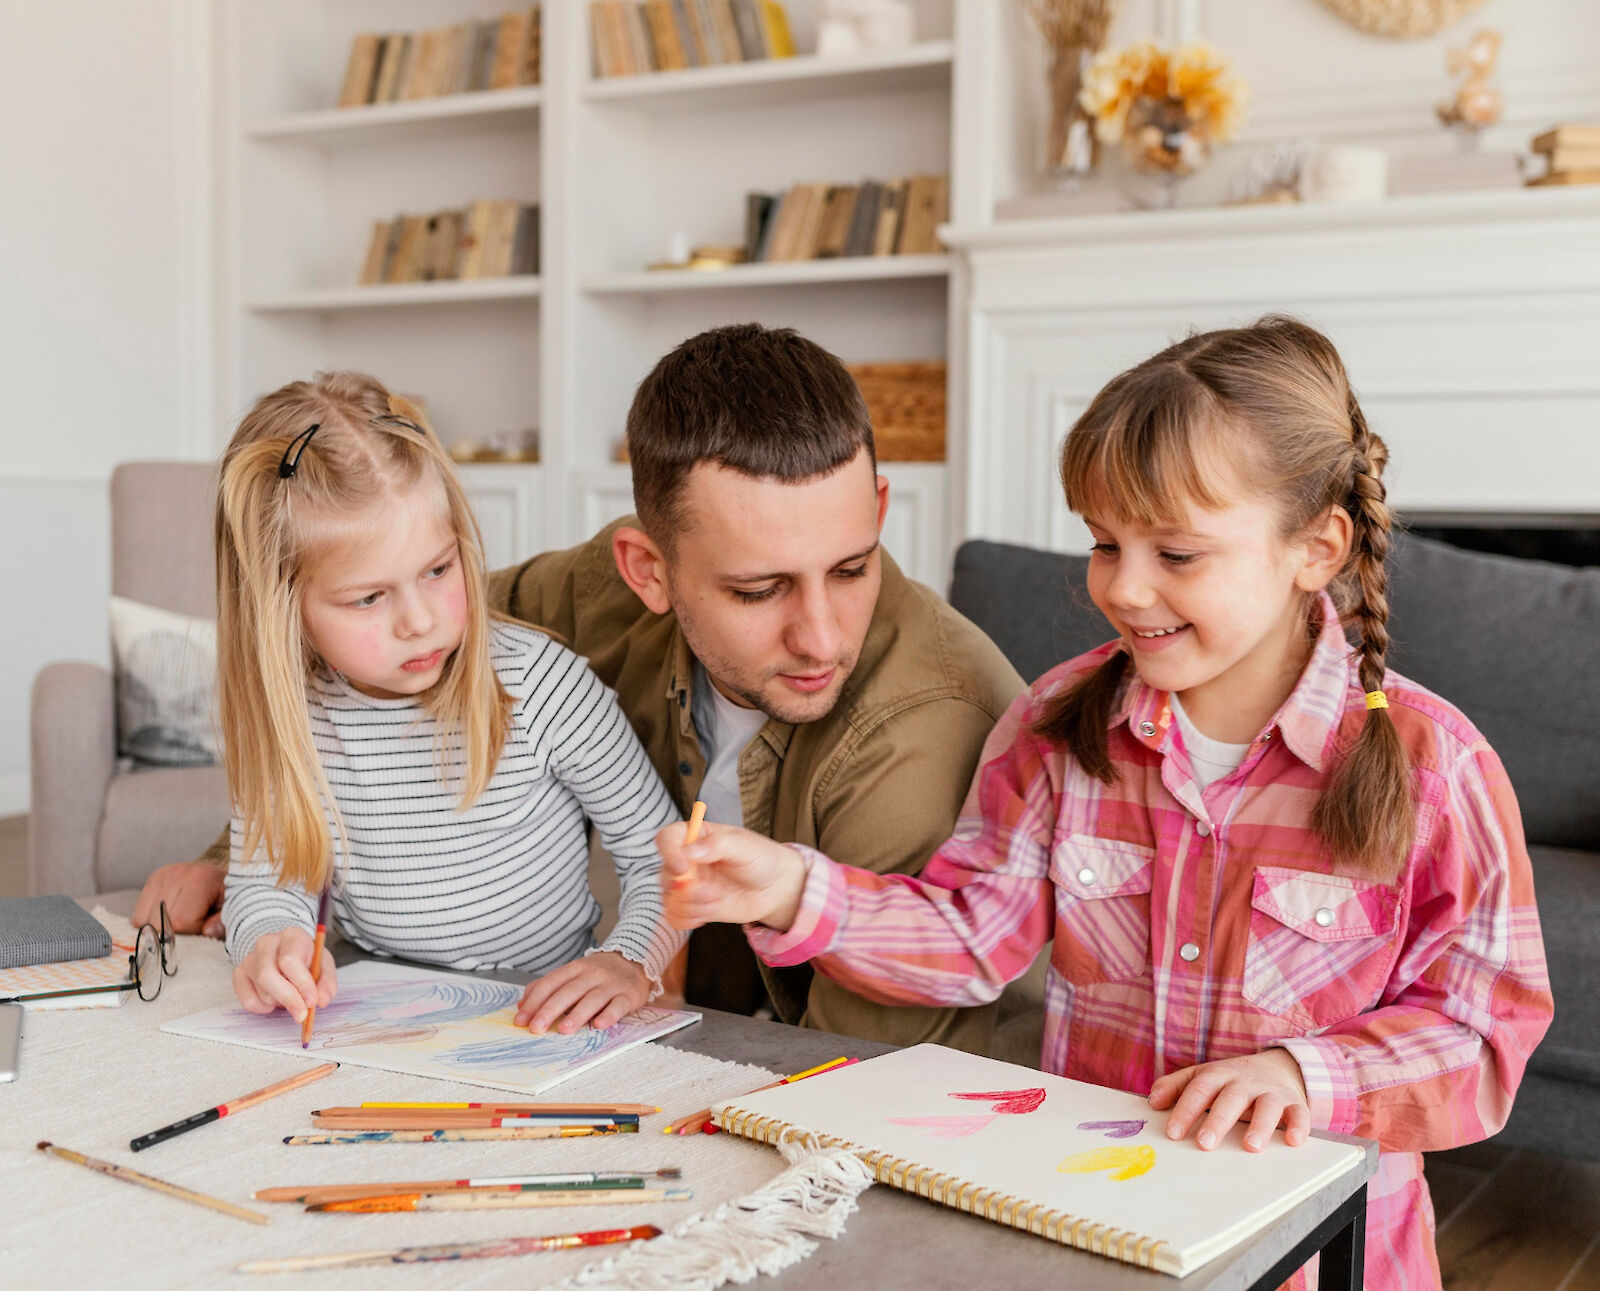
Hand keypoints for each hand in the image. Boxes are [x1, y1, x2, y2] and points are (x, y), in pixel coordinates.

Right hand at [134, 861, 225, 937]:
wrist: (226, 878)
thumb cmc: (231, 897)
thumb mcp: (235, 910)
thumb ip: (224, 924)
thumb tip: (207, 931)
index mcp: (201, 878)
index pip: (181, 921)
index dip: (193, 931)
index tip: (206, 925)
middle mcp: (178, 873)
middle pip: (159, 923)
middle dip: (176, 932)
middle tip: (194, 924)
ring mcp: (163, 875)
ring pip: (144, 921)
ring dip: (162, 928)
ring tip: (184, 918)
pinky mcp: (153, 880)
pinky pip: (139, 916)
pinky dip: (152, 922)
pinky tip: (171, 915)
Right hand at [232, 928, 336, 1021]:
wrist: (286, 951)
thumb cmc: (307, 958)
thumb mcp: (323, 964)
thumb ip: (327, 981)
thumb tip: (322, 1000)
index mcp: (291, 936)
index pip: (289, 960)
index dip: (301, 984)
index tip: (312, 1001)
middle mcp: (267, 944)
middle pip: (268, 975)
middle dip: (288, 999)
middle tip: (302, 1014)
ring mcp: (250, 959)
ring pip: (261, 990)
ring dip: (279, 1001)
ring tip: (291, 995)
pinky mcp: (239, 974)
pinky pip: (248, 1000)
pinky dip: (263, 1007)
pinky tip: (274, 999)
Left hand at [514, 952, 648, 1033]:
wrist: (635, 961)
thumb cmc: (598, 974)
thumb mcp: (572, 974)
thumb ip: (548, 987)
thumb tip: (522, 1005)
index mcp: (575, 968)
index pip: (550, 983)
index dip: (534, 1002)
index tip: (521, 1020)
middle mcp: (592, 973)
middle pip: (568, 991)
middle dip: (550, 1010)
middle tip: (536, 1028)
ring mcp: (611, 984)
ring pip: (592, 998)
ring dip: (577, 1014)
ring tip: (563, 1030)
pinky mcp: (628, 994)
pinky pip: (618, 1005)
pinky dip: (609, 1015)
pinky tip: (599, 1025)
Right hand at [657, 819, 807, 931]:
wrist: (775, 888)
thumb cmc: (761, 859)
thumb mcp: (745, 846)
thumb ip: (718, 845)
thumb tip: (691, 851)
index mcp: (696, 836)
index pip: (667, 838)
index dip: (668, 852)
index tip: (683, 868)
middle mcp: (687, 860)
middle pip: (664, 874)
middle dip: (683, 889)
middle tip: (709, 892)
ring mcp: (688, 885)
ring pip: (668, 899)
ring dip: (690, 905)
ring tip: (716, 902)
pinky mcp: (693, 906)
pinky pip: (675, 916)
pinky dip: (688, 918)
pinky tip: (708, 913)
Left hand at [1148, 1049, 1309, 1151]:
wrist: (1278, 1066)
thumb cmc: (1233, 1079)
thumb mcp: (1204, 1076)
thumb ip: (1177, 1086)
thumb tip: (1153, 1102)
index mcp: (1219, 1075)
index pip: (1199, 1089)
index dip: (1185, 1110)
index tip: (1173, 1132)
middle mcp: (1244, 1082)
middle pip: (1230, 1099)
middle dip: (1217, 1121)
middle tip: (1204, 1143)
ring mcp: (1270, 1092)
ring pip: (1266, 1106)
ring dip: (1260, 1125)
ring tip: (1250, 1146)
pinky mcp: (1294, 1103)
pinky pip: (1299, 1113)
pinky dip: (1299, 1126)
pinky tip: (1293, 1140)